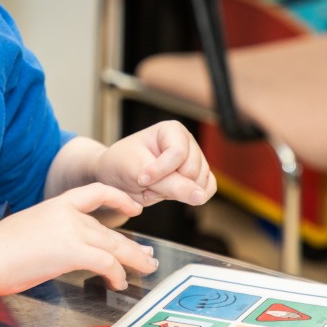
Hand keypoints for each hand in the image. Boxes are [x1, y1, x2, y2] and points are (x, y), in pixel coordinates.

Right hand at [0, 183, 157, 294]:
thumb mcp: (28, 229)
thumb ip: (50, 233)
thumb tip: (59, 249)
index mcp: (56, 204)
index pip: (95, 192)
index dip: (119, 198)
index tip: (134, 207)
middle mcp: (67, 214)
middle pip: (110, 230)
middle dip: (133, 246)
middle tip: (148, 256)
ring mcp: (71, 231)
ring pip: (115, 245)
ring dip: (134, 261)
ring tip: (145, 270)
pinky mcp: (71, 252)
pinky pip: (106, 263)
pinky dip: (116, 274)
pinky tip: (117, 283)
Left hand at [97, 120, 216, 206]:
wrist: (117, 175)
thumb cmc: (123, 166)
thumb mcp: (138, 174)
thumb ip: (171, 185)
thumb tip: (200, 196)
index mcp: (172, 130)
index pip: (178, 153)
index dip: (160, 171)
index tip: (141, 178)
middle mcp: (188, 142)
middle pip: (191, 171)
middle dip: (167, 184)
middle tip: (146, 182)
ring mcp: (196, 159)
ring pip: (200, 183)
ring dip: (174, 192)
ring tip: (155, 186)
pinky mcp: (200, 175)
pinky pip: (209, 189)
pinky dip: (190, 197)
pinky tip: (170, 193)